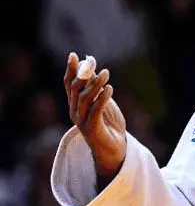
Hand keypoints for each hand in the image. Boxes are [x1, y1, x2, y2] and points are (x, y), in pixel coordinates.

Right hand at [64, 52, 126, 178]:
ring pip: (85, 99)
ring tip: (106, 73)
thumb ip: (96, 88)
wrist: (114, 149)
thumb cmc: (109, 124)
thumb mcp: (103, 102)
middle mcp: (75, 112)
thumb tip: (91, 66)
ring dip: (95, 84)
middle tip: (94, 61)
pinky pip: (96, 111)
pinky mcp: (92, 129)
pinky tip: (110, 89)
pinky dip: (102, 99)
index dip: (71, 70)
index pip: (69, 84)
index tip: (73, 55)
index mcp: (75, 104)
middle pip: (75, 89)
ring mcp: (82, 121)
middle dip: (84, 74)